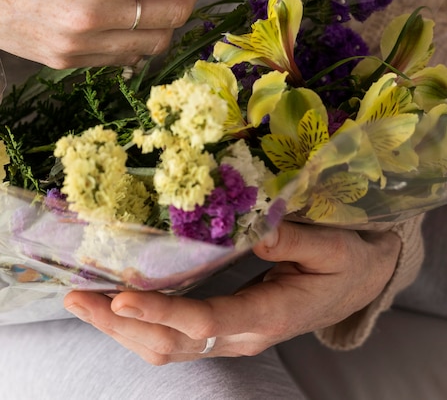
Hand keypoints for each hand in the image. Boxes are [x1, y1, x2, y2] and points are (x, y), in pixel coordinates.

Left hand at [64, 221, 400, 364]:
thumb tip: (254, 228)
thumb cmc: (346, 263)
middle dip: (121, 323)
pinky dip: (139, 322)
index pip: (205, 322)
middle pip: (172, 344)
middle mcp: (242, 334)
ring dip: (122, 327)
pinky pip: (174, 335)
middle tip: (78, 297)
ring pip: (166, 347)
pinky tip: (117, 302)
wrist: (356, 284)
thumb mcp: (331, 248)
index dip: (161, 311)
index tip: (120, 293)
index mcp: (269, 313)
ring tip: (82, 301)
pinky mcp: (225, 326)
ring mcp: (231, 335)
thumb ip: (294, 240)